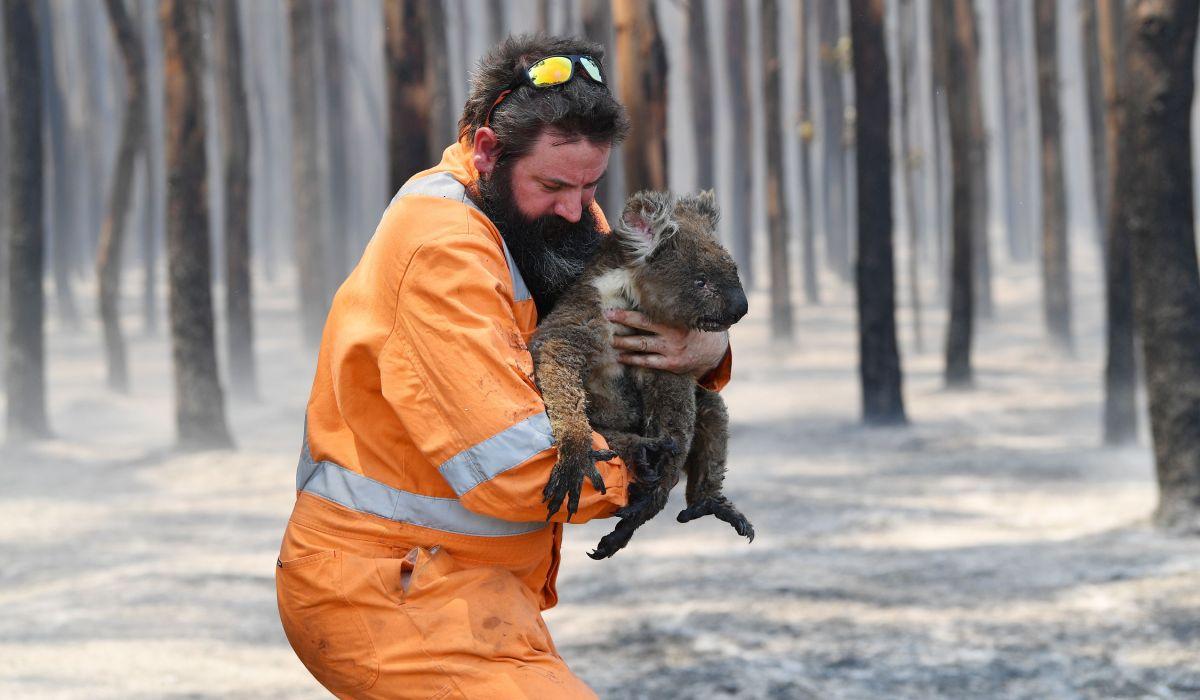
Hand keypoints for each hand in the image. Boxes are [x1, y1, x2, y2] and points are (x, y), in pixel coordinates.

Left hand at [605, 309, 728, 378]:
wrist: (714, 351)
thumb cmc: (695, 327)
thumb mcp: (688, 314)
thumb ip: (671, 306)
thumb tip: (648, 288)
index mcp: (677, 318)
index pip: (648, 313)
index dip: (628, 312)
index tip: (611, 309)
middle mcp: (673, 334)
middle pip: (642, 326)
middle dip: (622, 322)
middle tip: (605, 318)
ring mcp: (672, 350)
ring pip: (642, 346)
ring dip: (623, 342)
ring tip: (609, 339)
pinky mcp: (671, 364)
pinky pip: (648, 362)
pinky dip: (632, 359)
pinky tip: (620, 356)